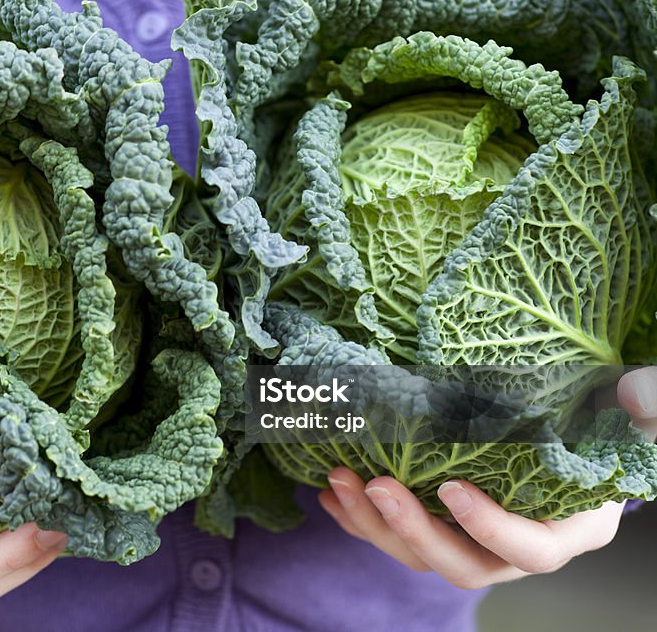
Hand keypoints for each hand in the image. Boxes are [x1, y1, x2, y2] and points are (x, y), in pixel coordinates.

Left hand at [317, 366, 656, 588]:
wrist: (571, 435)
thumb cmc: (603, 427)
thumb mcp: (635, 416)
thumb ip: (645, 408)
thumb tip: (639, 394)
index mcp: (565, 529)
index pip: (530, 549)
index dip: (491, 527)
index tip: (451, 488)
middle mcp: (514, 547)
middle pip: (462, 563)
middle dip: (413, 530)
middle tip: (375, 484)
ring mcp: (472, 540)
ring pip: (418, 553)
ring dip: (373, 523)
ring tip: (339, 481)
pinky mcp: (440, 525)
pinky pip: (395, 535)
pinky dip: (360, 518)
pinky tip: (331, 494)